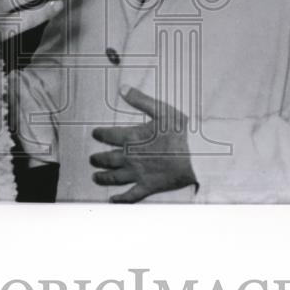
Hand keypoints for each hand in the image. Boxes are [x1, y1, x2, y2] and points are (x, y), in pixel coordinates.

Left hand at [90, 86, 196, 202]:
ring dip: (103, 177)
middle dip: (98, 159)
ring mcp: (139, 174)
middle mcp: (131, 157)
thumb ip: (140, 100)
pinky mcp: (149, 186)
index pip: (110, 135)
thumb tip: (123, 89)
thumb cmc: (181, 132)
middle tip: (92, 159)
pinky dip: (121, 199)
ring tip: (95, 177)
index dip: (100, 134)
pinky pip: (131, 195)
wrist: (197, 155)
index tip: (95, 134)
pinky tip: (113, 200)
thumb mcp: (162, 110)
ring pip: (115, 177)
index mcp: (133, 137)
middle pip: (109, 159)